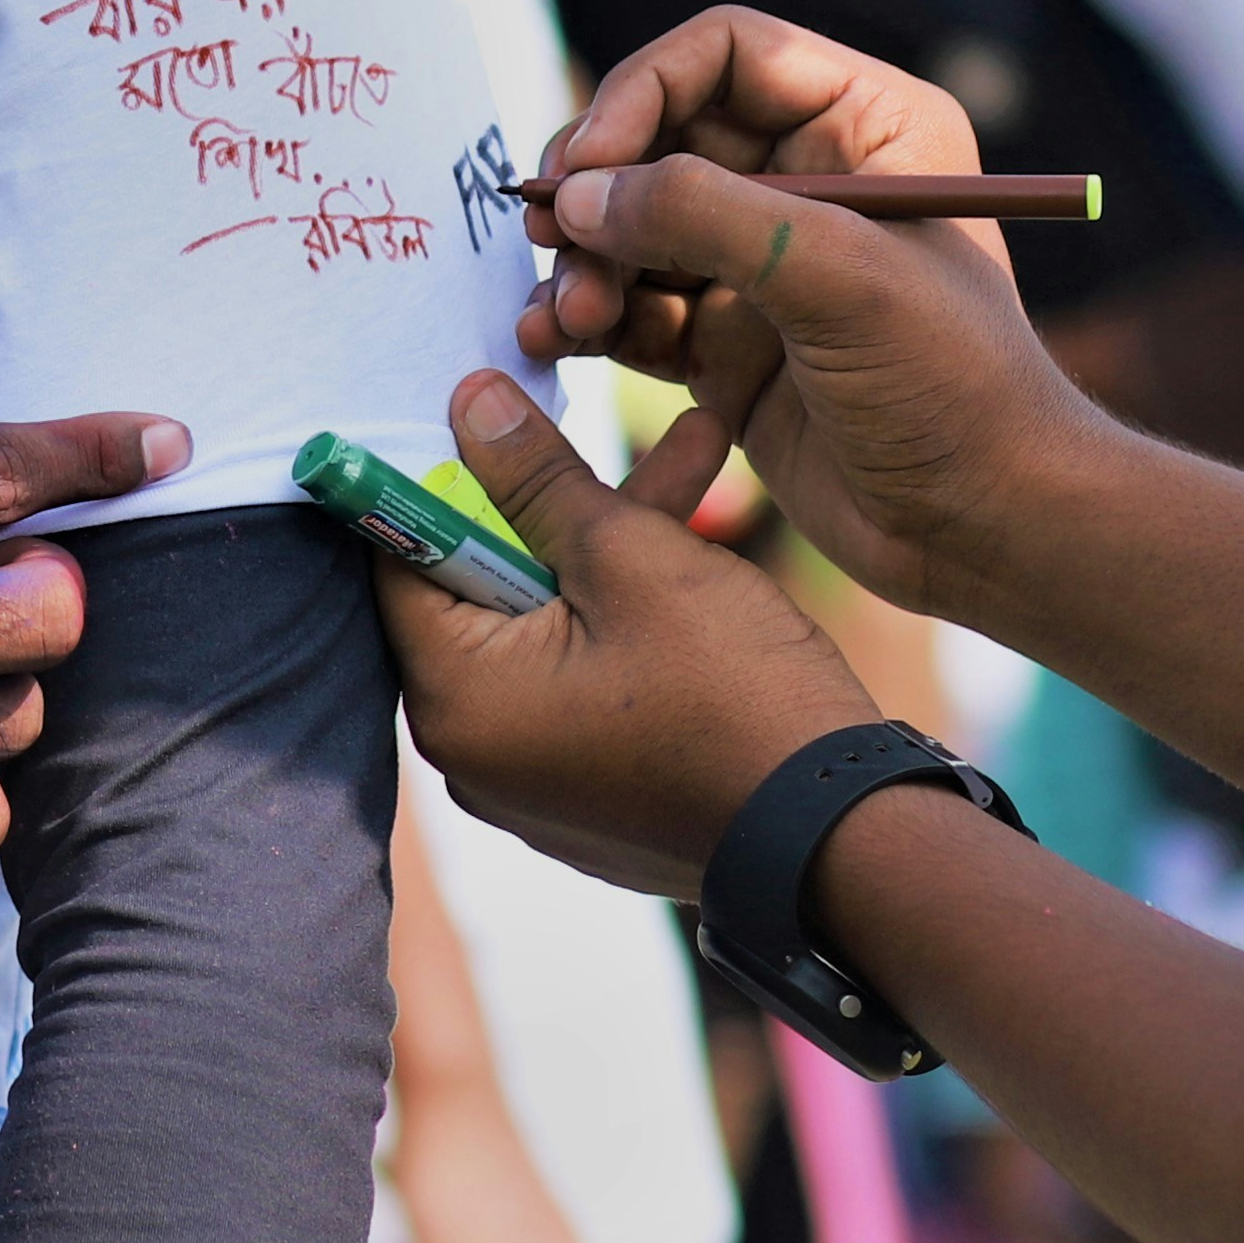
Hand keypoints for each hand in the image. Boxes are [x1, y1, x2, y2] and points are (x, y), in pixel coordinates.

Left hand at [375, 374, 877, 901]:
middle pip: (484, 588)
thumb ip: (535, 475)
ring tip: (699, 448)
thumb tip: (465, 402)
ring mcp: (532, 783)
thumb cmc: (733, 694)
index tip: (489, 412)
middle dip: (558, 501)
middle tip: (609, 424)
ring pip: (550, 625)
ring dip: (612, 547)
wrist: (841, 840)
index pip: (402, 560)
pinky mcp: (590, 794)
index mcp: (456, 702)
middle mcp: (472, 755)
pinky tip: (697, 547)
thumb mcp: (629, 555)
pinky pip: (583, 680)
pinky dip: (625, 617)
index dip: (447, 473)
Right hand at [516, 10, 1117, 627]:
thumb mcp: (839, 280)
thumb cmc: (953, 390)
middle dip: (598, 187)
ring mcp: (764, 264)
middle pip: (661, 135)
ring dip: (583, 262)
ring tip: (565, 317)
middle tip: (551, 236)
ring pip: (634, 224)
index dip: (643, 93)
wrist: (984, 531)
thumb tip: (582, 193)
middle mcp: (811, 178)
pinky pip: (633, 304)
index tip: (589, 165)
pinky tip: (555, 341)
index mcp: (867, 126)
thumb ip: (705, 216)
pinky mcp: (727, 341)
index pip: (727, 55)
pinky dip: (587, 317)